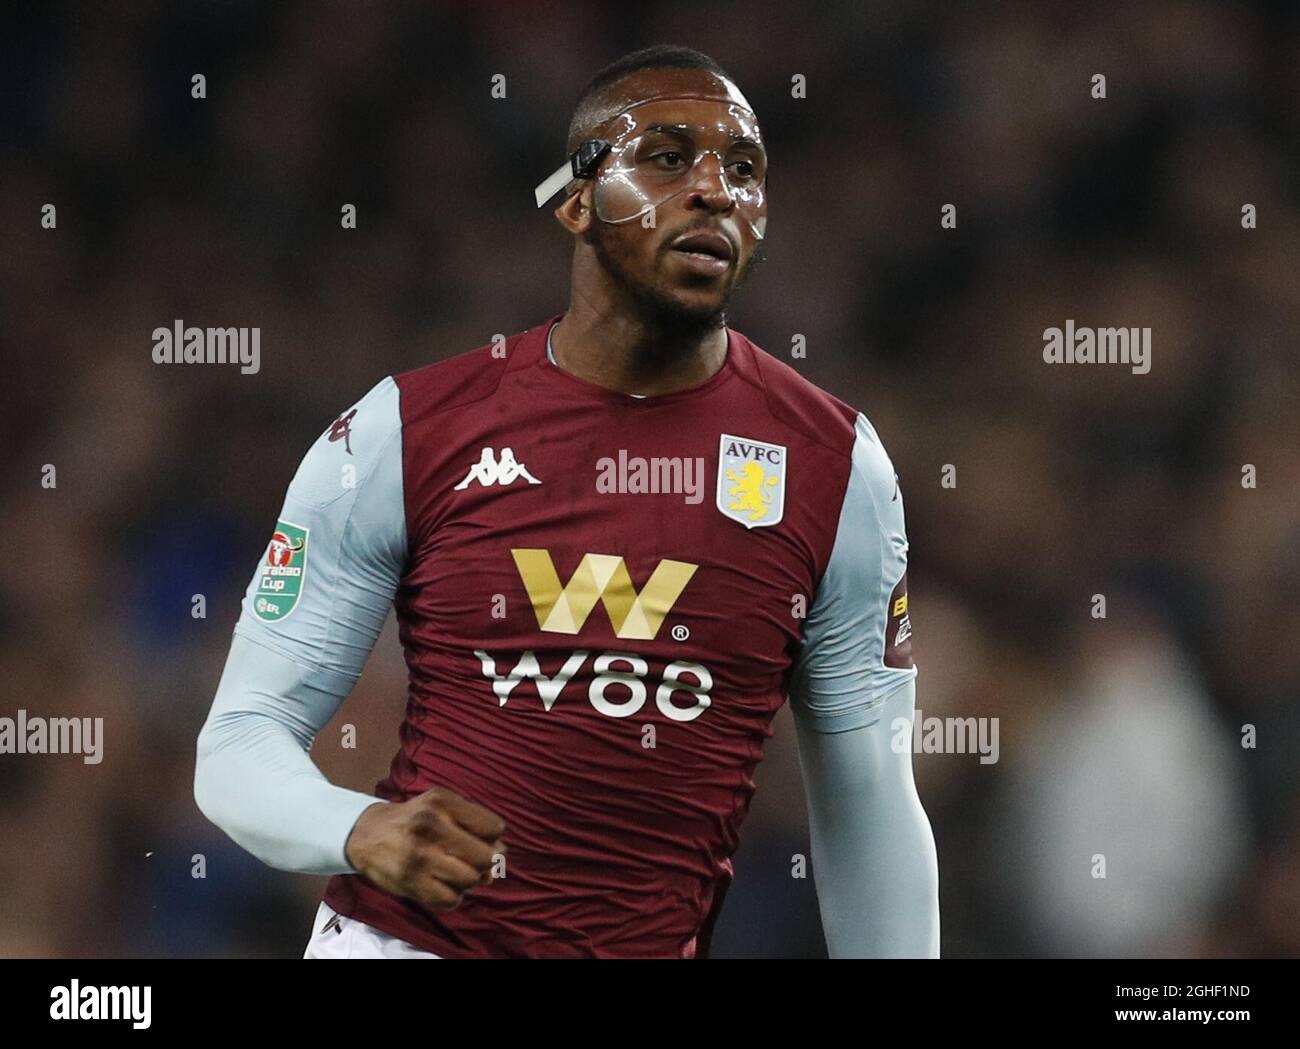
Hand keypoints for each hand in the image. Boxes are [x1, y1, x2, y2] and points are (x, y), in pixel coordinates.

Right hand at [344, 787, 506, 909]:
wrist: (368, 835)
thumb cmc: (416, 819)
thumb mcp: (442, 805)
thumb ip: (475, 823)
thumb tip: (501, 854)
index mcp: (442, 802)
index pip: (494, 828)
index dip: (493, 838)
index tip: (480, 839)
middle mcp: (430, 826)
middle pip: (485, 857)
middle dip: (485, 863)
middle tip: (472, 861)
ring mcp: (419, 856)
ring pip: (470, 880)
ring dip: (469, 880)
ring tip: (455, 871)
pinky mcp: (409, 882)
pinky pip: (451, 900)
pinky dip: (453, 896)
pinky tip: (442, 884)